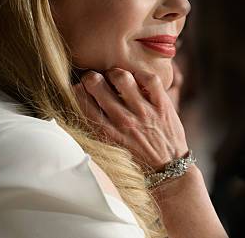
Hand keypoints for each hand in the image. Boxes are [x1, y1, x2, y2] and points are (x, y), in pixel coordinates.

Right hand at [74, 68, 188, 170]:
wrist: (168, 172)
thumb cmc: (136, 161)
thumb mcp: (110, 150)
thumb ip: (96, 130)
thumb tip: (81, 105)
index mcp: (106, 134)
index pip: (82, 102)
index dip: (77, 89)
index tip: (80, 88)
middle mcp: (123, 121)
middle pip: (97, 84)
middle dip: (91, 77)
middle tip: (96, 79)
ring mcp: (144, 112)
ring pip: (122, 77)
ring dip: (115, 73)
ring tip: (116, 78)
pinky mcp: (163, 106)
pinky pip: (150, 79)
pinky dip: (142, 74)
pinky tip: (138, 79)